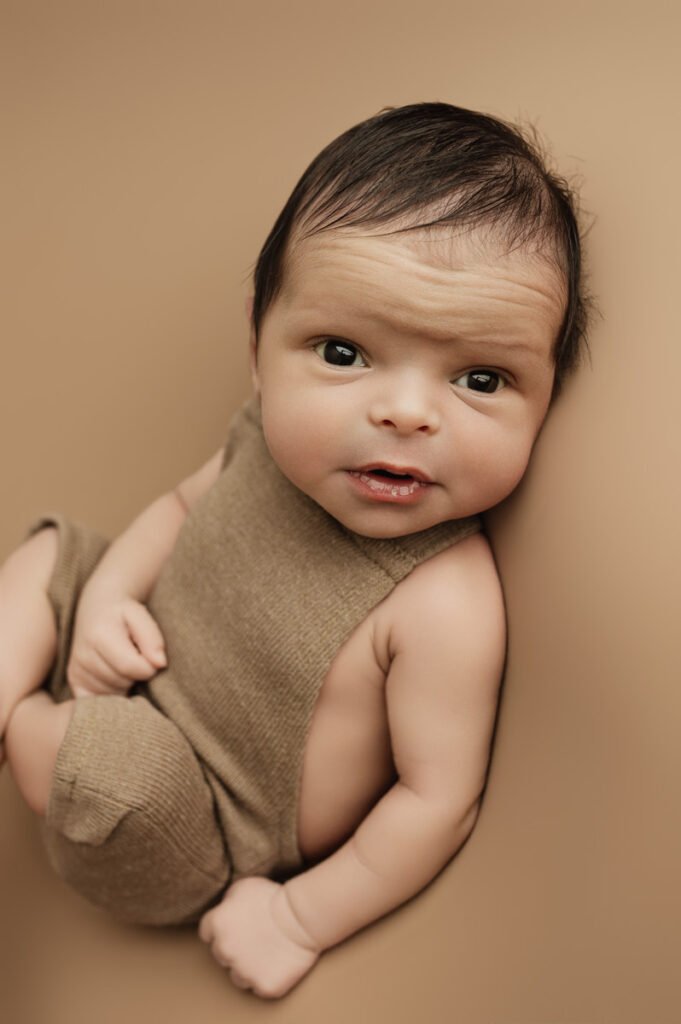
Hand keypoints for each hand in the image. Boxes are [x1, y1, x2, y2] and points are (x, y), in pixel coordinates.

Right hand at [67, 586, 166, 696]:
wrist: (97, 608)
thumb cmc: (123, 612)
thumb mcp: (140, 615)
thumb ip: (152, 638)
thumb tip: (160, 664)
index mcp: (99, 636)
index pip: (131, 667)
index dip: (149, 667)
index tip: (152, 657)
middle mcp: (83, 656)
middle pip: (123, 682)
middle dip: (136, 674)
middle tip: (135, 656)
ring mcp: (76, 671)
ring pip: (113, 694)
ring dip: (125, 683)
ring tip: (123, 662)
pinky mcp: (74, 681)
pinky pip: (99, 700)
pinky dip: (111, 693)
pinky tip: (115, 677)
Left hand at [198, 877, 320, 999]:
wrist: (301, 916)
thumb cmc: (273, 896)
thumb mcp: (242, 886)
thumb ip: (225, 903)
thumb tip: (223, 913)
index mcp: (216, 924)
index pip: (207, 934)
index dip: (222, 930)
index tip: (237, 927)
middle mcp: (224, 950)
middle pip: (221, 955)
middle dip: (234, 948)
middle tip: (255, 938)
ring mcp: (243, 971)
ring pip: (238, 976)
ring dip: (248, 967)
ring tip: (267, 952)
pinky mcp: (263, 986)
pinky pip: (259, 987)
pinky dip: (266, 978)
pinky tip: (276, 964)